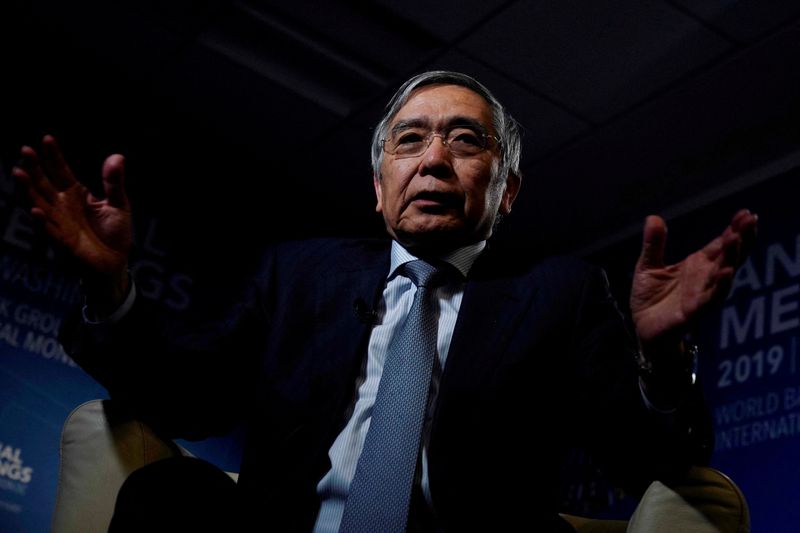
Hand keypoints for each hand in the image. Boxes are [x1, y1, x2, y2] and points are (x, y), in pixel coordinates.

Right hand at [12, 135, 132, 290]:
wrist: (116, 261)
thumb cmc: (114, 232)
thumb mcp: (118, 204)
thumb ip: (114, 182)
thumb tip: (118, 156)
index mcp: (75, 193)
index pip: (61, 170)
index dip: (54, 156)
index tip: (47, 138)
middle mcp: (62, 205)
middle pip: (44, 182)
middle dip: (34, 167)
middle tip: (25, 150)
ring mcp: (60, 222)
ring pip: (39, 202)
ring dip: (28, 189)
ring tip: (19, 173)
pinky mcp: (63, 240)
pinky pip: (49, 230)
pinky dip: (42, 220)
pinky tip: (35, 209)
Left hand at [630, 209, 757, 348]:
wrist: (642, 327)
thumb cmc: (651, 297)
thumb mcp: (648, 266)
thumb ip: (654, 244)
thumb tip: (653, 217)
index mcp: (697, 265)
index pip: (720, 244)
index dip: (734, 229)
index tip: (746, 213)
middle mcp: (705, 278)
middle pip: (729, 256)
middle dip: (741, 239)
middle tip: (750, 221)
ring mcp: (702, 294)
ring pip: (723, 275)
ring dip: (732, 258)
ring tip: (737, 240)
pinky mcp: (694, 312)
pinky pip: (710, 299)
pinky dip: (720, 287)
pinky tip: (727, 273)